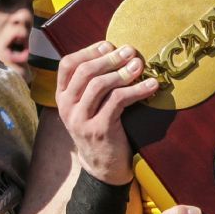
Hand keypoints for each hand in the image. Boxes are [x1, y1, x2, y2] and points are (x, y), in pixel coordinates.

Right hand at [56, 41, 157, 184]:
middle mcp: (67, 107)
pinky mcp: (99, 129)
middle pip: (85, 72)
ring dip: (123, 72)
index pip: (67, 65)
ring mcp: (81, 119)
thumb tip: (117, 53)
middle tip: (130, 52)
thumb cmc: (102, 130)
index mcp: (63, 97)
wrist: (103, 168)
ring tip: (140, 65)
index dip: (88, 51)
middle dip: (110, 58)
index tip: (109, 45)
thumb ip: (94, 85)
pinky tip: (151, 86)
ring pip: (99, 85)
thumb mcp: (90, 107)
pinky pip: (117, 101)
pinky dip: (137, 90)